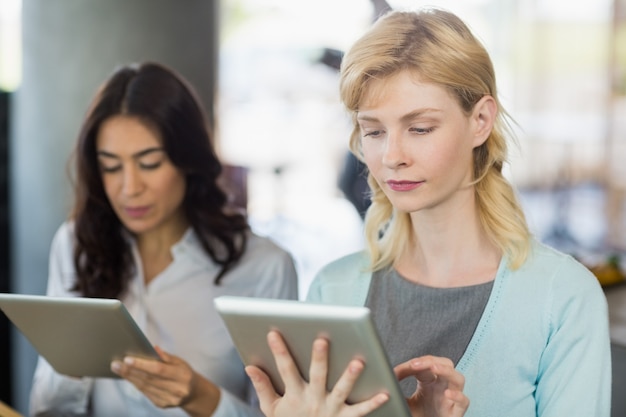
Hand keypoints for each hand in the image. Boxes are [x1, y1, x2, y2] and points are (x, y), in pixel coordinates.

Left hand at [111, 346, 219, 416]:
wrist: (193, 393)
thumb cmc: (185, 374)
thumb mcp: (180, 362)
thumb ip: (166, 356)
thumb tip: (152, 348)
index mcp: (182, 375)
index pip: (159, 369)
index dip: (142, 365)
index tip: (127, 360)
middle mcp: (176, 389)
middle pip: (148, 379)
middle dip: (130, 371)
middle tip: (116, 364)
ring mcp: (169, 399)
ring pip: (144, 387)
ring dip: (130, 377)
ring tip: (118, 369)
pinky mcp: (162, 404)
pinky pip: (145, 393)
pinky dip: (136, 384)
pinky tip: (129, 377)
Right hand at [246, 330, 388, 416]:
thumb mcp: (272, 410)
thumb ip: (263, 387)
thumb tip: (250, 366)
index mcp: (294, 395)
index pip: (285, 369)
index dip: (279, 351)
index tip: (273, 333)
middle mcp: (313, 400)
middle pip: (317, 375)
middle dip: (319, 358)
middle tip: (322, 339)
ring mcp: (330, 410)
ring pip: (341, 390)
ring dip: (350, 377)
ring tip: (358, 362)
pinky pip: (360, 411)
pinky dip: (373, 403)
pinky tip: (385, 393)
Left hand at [394, 356, 468, 416]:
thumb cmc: (418, 415)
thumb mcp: (404, 401)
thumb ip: (396, 389)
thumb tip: (385, 377)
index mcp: (431, 381)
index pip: (427, 364)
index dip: (416, 362)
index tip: (401, 368)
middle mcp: (443, 386)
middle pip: (445, 364)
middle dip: (431, 361)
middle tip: (415, 364)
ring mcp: (452, 398)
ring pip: (458, 378)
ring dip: (446, 371)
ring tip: (434, 368)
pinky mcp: (457, 412)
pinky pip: (464, 401)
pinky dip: (458, 396)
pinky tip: (448, 394)